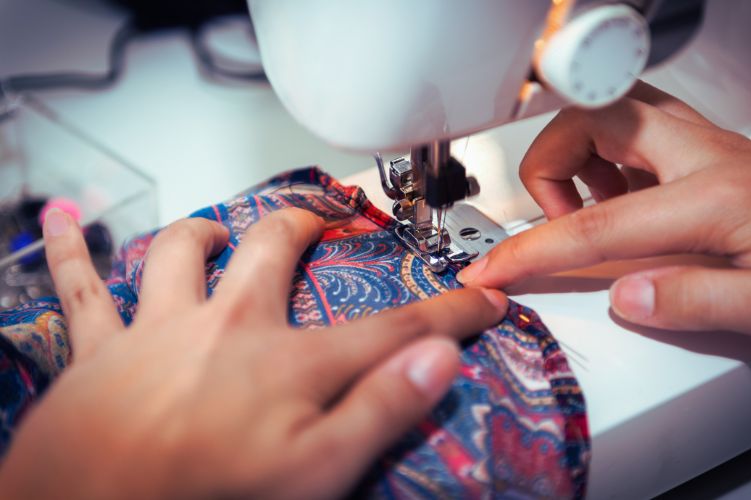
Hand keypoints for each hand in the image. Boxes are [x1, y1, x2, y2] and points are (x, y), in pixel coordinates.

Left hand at [0, 207, 506, 498]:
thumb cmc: (206, 496)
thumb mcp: (316, 473)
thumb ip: (381, 410)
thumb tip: (437, 360)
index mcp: (287, 361)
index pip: (391, 330)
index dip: (448, 313)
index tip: (484, 298)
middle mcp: (225, 325)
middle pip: (275, 253)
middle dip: (306, 229)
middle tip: (323, 222)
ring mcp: (159, 330)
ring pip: (180, 255)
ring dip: (203, 234)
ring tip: (217, 231)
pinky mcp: (99, 350)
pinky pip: (82, 288)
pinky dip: (72, 252)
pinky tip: (63, 220)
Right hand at [457, 82, 750, 342]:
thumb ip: (695, 304)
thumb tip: (623, 296)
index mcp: (715, 198)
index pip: (595, 225)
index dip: (533, 250)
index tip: (495, 268)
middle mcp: (705, 154)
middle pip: (591, 117)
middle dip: (548, 162)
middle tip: (554, 216)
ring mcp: (708, 144)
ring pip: (611, 110)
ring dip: (579, 155)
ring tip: (590, 210)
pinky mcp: (710, 149)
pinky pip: (635, 129)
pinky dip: (608, 161)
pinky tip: (628, 205)